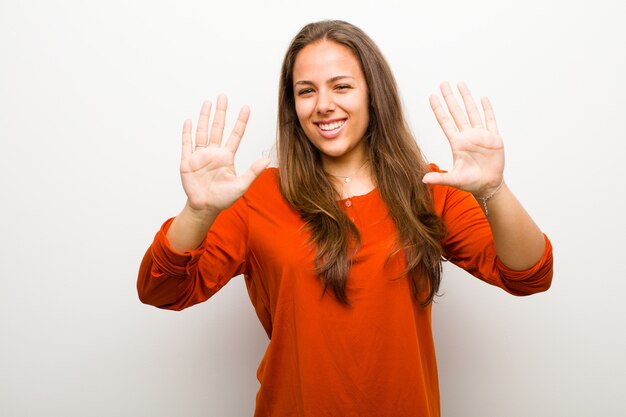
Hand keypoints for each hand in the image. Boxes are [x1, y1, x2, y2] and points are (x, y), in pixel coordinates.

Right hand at [179, 95, 269, 214]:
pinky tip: (189, 121)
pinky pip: (187, 145)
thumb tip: (267, 160)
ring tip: (207, 103)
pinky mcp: (188, 162)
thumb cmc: (223, 198)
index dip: (241, 122)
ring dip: (204, 118)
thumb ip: (253, 172)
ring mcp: (200, 156)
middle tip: (223, 96)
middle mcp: (214, 153)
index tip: (246, 108)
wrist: (205, 208)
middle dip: (220, 112)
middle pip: (217, 128)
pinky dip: (187, 133)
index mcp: (227, 157)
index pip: (235, 135)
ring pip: (202, 132)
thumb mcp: (241, 185)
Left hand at [422, 82, 504, 196]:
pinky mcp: (494, 138)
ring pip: (472, 112)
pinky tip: (483, 98)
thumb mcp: (454, 180)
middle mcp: (467, 136)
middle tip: (443, 83)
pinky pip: (490, 121)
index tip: (432, 96)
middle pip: (457, 112)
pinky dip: (487, 109)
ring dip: (467, 98)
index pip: (445, 122)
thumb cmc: (470, 183)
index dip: (439, 109)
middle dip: (450, 98)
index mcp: (457, 143)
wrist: (488, 186)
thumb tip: (423, 180)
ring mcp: (480, 136)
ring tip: (460, 84)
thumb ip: (440, 179)